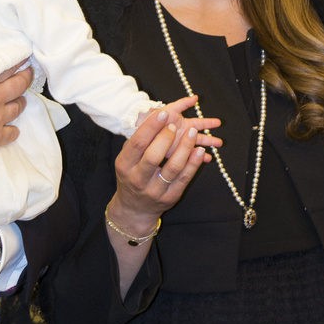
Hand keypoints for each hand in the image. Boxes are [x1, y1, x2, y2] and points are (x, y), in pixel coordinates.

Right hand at [0, 31, 32, 172]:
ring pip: (18, 108)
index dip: (18, 61)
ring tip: (19, 99)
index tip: (25, 57)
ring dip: (20, 102)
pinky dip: (13, 130)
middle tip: (28, 74)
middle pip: (19, 86)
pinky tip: (11, 128)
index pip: (7, 68)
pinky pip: (12, 133)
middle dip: (26, 78)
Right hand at [109, 96, 222, 232]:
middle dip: (166, 138)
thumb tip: (153, 118)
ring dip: (184, 148)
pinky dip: (194, 163)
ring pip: (172, 168)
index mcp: (124, 166)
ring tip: (192, 132)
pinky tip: (200, 150)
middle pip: (153, 157)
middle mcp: (137, 179)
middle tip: (175, 124)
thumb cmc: (132, 176)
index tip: (163, 114)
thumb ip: (137, 142)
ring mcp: (155, 191)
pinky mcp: (170, 198)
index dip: (150, 127)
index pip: (137, 144)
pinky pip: (184, 178)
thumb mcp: (127, 160)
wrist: (135, 210)